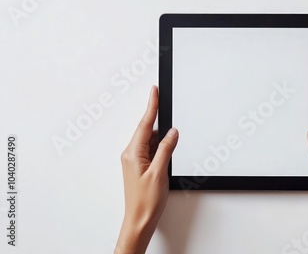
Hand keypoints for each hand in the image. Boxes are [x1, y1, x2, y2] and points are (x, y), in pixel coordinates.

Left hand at [115, 86, 178, 253]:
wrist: (139, 220)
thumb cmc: (146, 201)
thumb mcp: (159, 172)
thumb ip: (166, 149)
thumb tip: (173, 132)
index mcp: (133, 152)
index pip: (145, 124)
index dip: (151, 105)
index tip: (155, 90)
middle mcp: (131, 154)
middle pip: (148, 130)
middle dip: (159, 120)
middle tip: (169, 109)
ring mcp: (135, 160)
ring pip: (151, 140)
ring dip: (162, 138)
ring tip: (171, 145)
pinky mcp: (140, 166)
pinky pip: (151, 149)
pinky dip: (160, 147)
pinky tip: (168, 151)